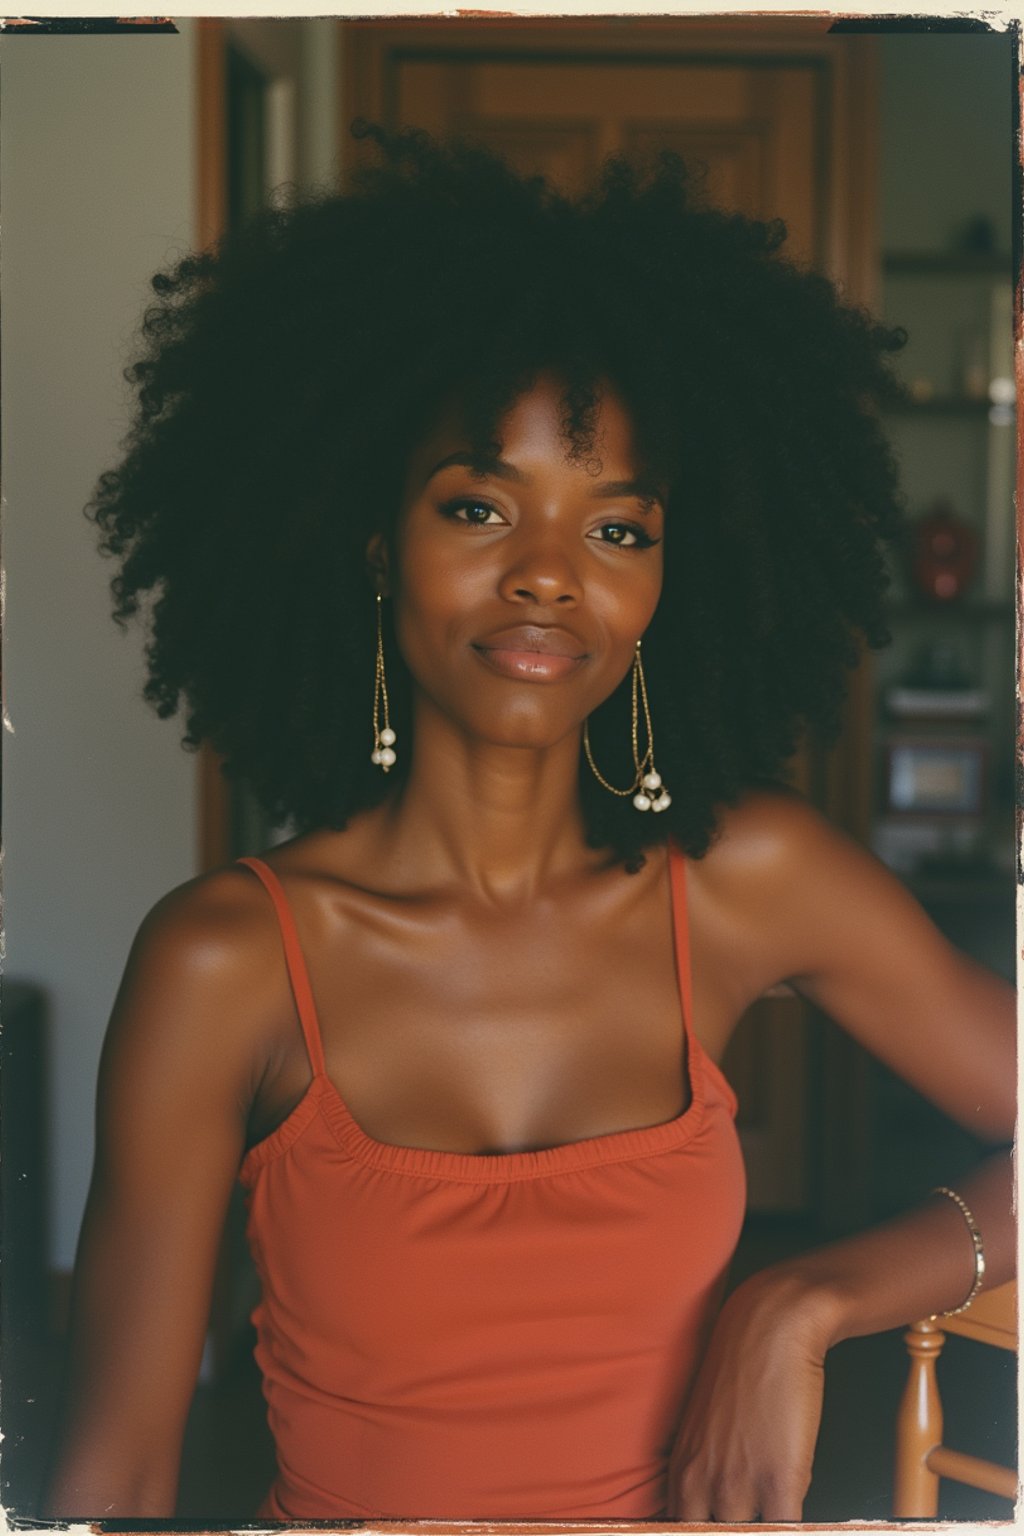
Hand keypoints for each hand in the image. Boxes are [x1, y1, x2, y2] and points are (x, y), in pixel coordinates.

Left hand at [667, 1269, 834, 1521]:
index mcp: (681, 1474)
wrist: (769, 1328)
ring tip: (774, 1514)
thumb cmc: (739, 1373)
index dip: (704, 1535)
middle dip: (734, 1533)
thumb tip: (713, 1511)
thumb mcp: (703, 1429)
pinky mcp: (779, 1481)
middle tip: (752, 1518)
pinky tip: (799, 1524)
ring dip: (761, 1529)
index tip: (719, 1526)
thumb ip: (703, 1475)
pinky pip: (783, 1532)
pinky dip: (793, 1531)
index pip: (681, 1535)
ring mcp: (738, 1486)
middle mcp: (701, 1485)